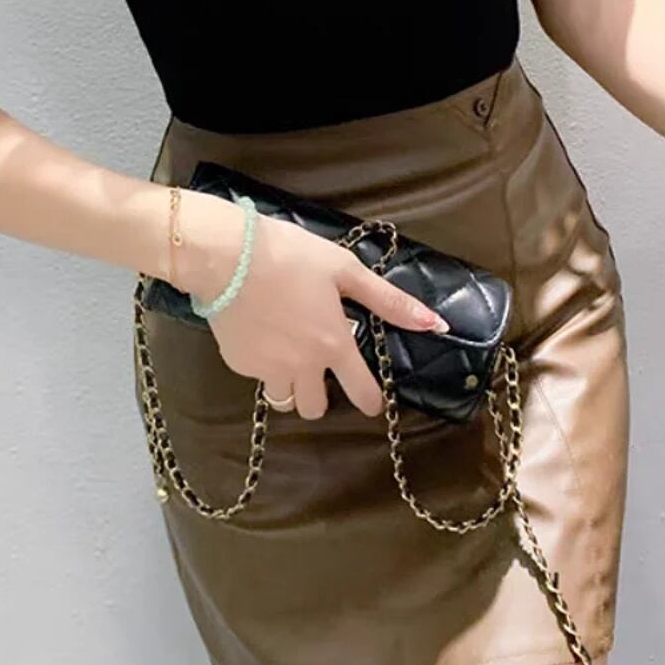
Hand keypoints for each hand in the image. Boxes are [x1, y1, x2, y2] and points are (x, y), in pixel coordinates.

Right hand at [174, 190, 448, 420]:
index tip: (370, 401)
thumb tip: (437, 325)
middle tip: (318, 368)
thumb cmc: (292, 256)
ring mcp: (265, 369)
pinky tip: (259, 333)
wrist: (228, 255)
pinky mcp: (237, 363)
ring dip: (290, 386)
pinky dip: (262, 364)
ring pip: (283, 399)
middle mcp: (301, 366)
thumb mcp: (345, 270)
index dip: (370, 401)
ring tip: (287, 355)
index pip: (361, 392)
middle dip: (320, 396)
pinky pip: (256, 375)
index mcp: (333, 345)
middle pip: (315, 409)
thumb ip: (389, 301)